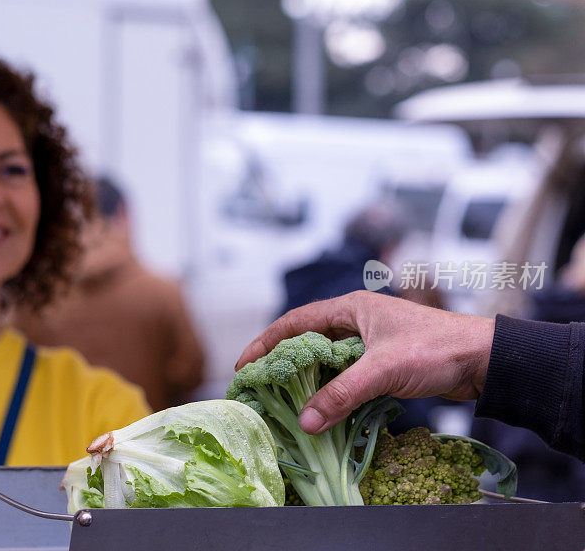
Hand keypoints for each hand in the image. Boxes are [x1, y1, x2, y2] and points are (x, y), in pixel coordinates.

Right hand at [235, 291, 494, 434]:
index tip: (245, 365)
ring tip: (283, 401)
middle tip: (259, 387)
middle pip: (306, 341)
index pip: (296, 322)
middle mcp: (355, 321)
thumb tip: (304, 421)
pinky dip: (330, 390)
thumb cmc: (436, 350)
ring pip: (325, 360)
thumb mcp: (383, 370)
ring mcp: (368, 342)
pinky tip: (321, 408)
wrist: (485, 360)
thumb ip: (342, 394)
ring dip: (306, 380)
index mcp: (351, 308)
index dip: (266, 342)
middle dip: (282, 363)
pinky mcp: (381, 362)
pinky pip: (344, 375)